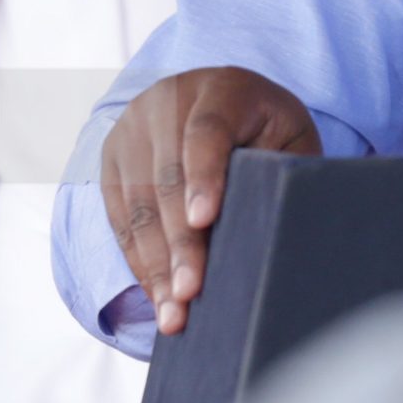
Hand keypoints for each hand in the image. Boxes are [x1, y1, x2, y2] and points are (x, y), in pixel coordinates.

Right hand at [100, 67, 318, 335]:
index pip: (206, 132)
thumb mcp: (289, 135)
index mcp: (222, 88)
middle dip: (179, 242)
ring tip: (173, 313)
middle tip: (189, 293)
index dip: (204, 177)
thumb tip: (282, 223)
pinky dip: (140, 262)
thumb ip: (286, 168)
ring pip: (138, 205)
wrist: (218, 101)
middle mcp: (167, 102)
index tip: (205, 220)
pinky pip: (120, 219)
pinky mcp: (112, 162)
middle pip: (167, 178)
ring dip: (154, 265)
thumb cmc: (268, 129)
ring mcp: (132, 132)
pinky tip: (156, 296)